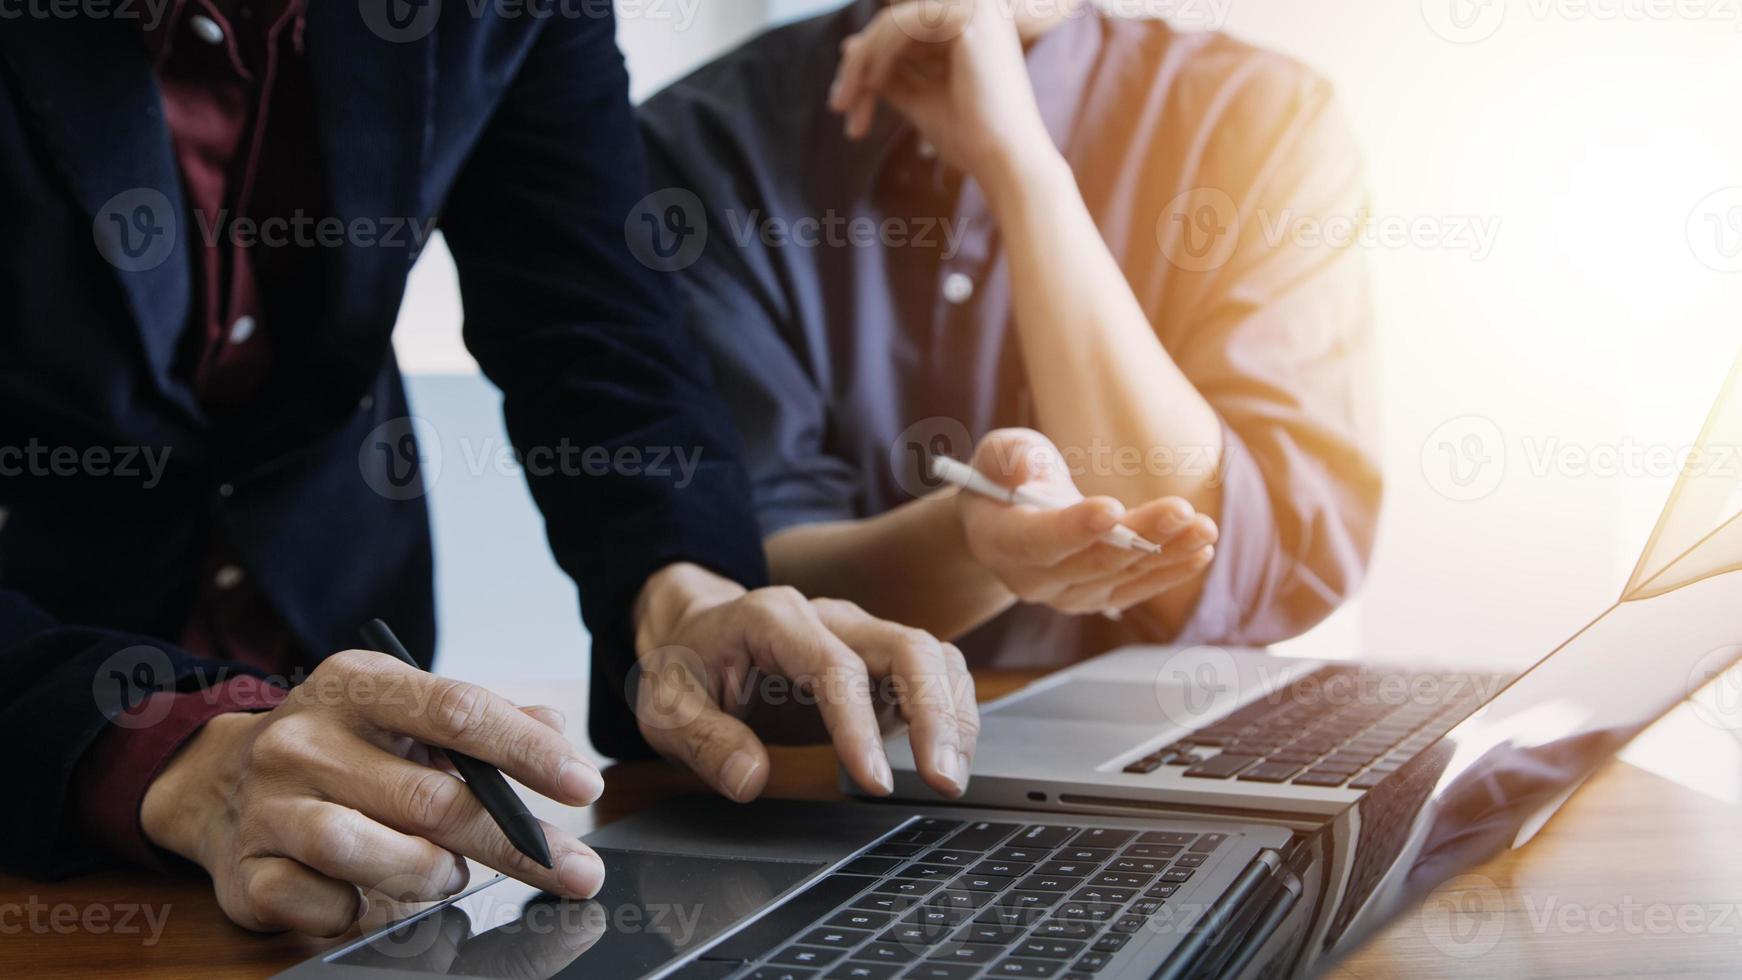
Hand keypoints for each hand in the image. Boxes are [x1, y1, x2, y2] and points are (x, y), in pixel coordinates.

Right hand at [140, 653, 607, 936]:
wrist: (217, 779)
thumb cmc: (341, 745)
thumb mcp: (404, 712)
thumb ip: (481, 721)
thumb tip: (553, 727)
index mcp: (357, 684)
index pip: (456, 710)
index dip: (528, 750)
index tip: (584, 784)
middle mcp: (305, 738)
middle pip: (428, 796)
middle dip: (514, 842)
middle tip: (574, 871)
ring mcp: (268, 805)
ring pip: (366, 850)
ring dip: (430, 872)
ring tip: (450, 873)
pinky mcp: (245, 872)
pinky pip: (321, 905)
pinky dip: (360, 909)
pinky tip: (370, 892)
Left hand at [631, 564, 977, 800]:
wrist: (696, 635)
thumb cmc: (686, 668)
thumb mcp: (665, 708)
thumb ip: (704, 740)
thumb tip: (751, 780)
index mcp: (776, 619)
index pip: (836, 666)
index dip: (861, 724)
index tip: (876, 781)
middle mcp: (830, 617)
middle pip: (909, 647)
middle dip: (936, 713)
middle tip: (943, 780)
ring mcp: (861, 635)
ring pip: (933, 656)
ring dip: (954, 715)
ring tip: (949, 777)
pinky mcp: (879, 662)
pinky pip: (933, 675)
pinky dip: (950, 714)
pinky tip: (943, 759)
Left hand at [829, 0, 1052, 179]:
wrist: (1005, 159)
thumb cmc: (969, 137)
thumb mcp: (918, 98)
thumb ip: (888, 72)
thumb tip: (848, 45)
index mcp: (968, 26)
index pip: (900, 34)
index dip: (864, 66)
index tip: (843, 106)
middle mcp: (975, 8)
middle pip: (892, 26)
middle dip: (857, 66)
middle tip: (838, 106)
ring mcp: (974, 6)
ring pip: (891, 25)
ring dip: (861, 65)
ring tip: (848, 104)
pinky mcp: (966, 14)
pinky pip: (901, 26)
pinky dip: (879, 56)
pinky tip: (873, 85)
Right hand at [958, 429, 1216, 614]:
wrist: (1008, 525)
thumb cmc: (1005, 479)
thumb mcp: (996, 453)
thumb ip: (1006, 456)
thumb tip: (1025, 469)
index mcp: (1001, 541)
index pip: (1038, 540)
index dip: (1075, 528)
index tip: (1112, 508)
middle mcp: (1033, 580)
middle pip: (1092, 561)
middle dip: (1140, 535)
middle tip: (1181, 510)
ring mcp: (1067, 595)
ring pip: (1122, 576)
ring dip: (1168, 553)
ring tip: (1204, 528)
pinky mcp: (1097, 598)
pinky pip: (1137, 589)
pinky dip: (1170, 572)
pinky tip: (1201, 552)